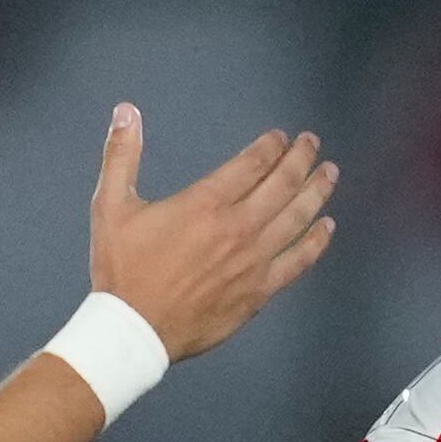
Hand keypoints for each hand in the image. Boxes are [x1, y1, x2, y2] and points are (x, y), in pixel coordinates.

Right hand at [85, 104, 336, 360]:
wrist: (135, 330)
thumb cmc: (122, 270)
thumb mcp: (111, 206)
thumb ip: (121, 156)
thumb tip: (126, 111)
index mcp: (205, 204)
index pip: (253, 164)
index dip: (271, 146)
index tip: (281, 137)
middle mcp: (237, 229)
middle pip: (282, 184)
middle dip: (300, 158)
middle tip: (311, 143)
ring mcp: (253, 262)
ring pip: (297, 218)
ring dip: (316, 191)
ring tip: (329, 174)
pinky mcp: (259, 292)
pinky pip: (298, 262)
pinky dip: (315, 242)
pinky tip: (326, 228)